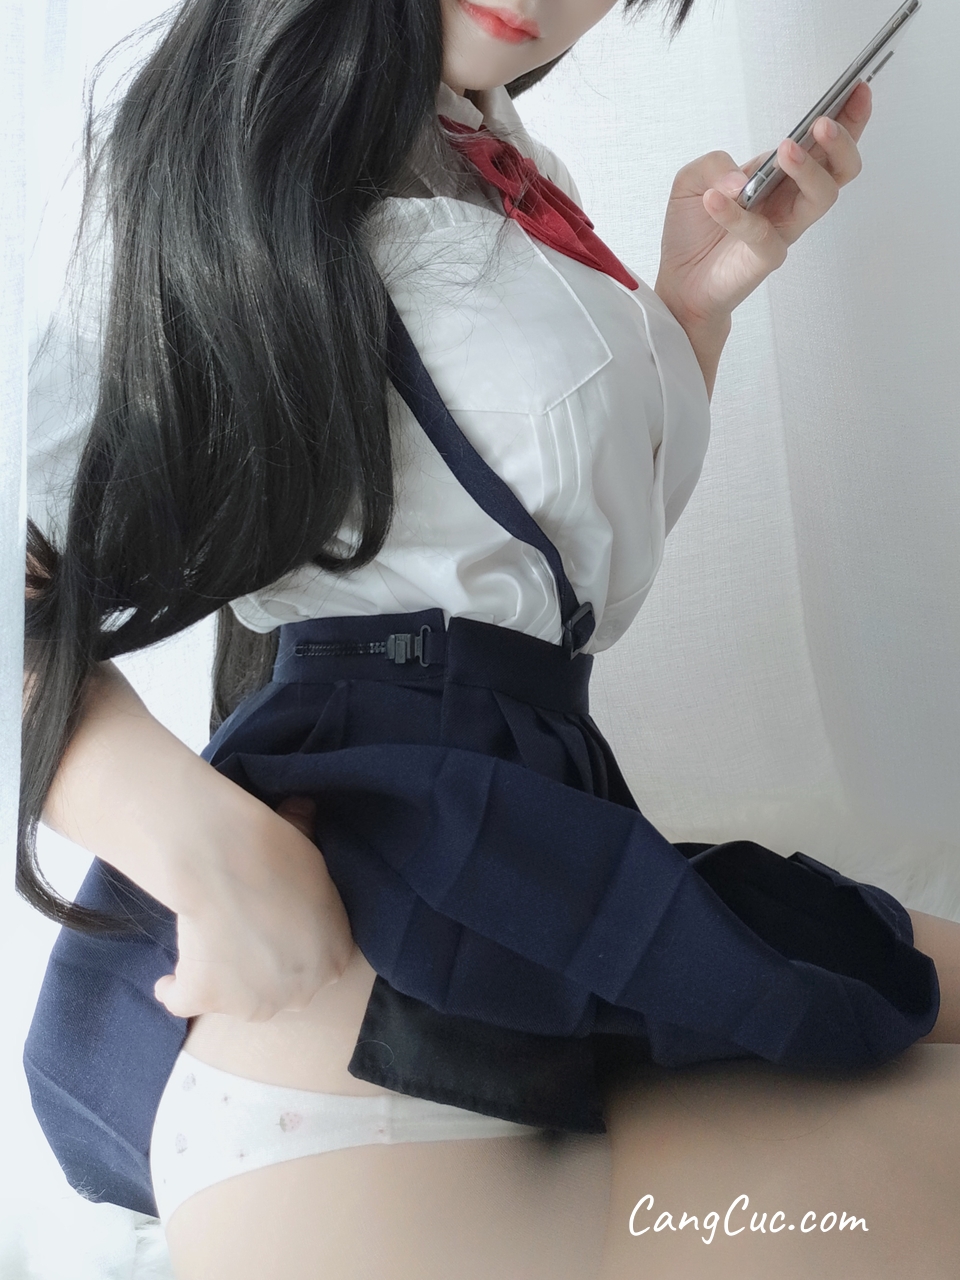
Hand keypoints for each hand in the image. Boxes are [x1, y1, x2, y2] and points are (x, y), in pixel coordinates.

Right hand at [153, 795, 354, 1020]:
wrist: (227, 864)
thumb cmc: (277, 852)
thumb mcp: (309, 845)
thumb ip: (308, 840)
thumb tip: (305, 808)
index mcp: (334, 956)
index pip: (319, 958)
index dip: (294, 943)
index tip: (276, 928)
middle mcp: (301, 991)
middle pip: (282, 987)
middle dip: (266, 970)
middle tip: (244, 938)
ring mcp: (254, 1003)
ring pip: (239, 1001)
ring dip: (224, 983)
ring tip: (208, 952)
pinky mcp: (206, 1000)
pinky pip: (184, 1002)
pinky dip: (175, 991)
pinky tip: (170, 979)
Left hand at [655, 80, 872, 332]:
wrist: (680, 284)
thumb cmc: (693, 230)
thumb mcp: (691, 181)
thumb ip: (712, 165)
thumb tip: (738, 181)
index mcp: (781, 174)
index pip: (825, 144)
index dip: (848, 118)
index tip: (857, 88)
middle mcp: (791, 199)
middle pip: (841, 169)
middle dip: (841, 141)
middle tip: (823, 123)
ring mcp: (784, 228)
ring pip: (822, 197)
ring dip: (808, 169)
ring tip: (786, 149)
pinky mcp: (767, 257)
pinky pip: (762, 233)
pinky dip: (735, 214)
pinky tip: (713, 200)